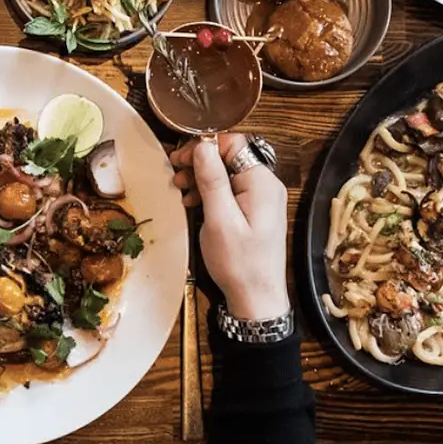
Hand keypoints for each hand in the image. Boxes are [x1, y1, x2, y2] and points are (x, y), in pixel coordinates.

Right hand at [169, 135, 289, 319]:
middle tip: (176, 175)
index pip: (233, 144)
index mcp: (261, 183)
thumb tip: (203, 146)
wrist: (257, 299)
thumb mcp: (219, 220)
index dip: (204, 147)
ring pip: (229, 173)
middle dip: (201, 162)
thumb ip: (212, 180)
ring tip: (182, 191)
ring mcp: (262, 199)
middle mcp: (266, 186)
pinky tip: (196, 203)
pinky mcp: (256, 212)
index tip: (179, 160)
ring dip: (203, 177)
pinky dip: (212, 192)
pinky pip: (232, 190)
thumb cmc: (239, 263)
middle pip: (230, 157)